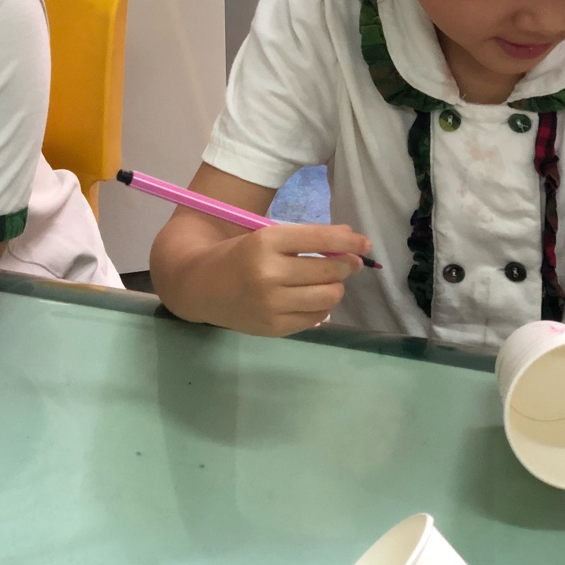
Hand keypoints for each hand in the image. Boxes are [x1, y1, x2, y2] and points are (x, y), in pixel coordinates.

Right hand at [186, 223, 372, 335]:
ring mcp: (272, 304)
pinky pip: (316, 317)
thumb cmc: (237, 255)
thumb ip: (305, 238)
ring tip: (327, 281)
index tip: (365, 243)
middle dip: (347, 265)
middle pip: (329, 271)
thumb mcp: (265, 237)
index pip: (319, 240)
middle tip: (349, 263)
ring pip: (328, 296)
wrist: (199, 286)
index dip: (348, 242)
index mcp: (265, 242)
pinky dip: (321, 306)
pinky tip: (311, 297)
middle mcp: (269, 274)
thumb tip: (350, 240)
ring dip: (335, 287)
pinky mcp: (274, 327)